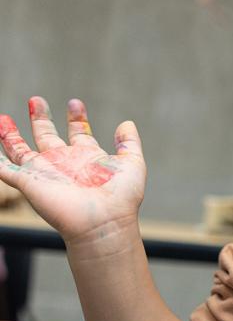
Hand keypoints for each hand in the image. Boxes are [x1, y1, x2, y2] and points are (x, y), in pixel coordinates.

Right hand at [0, 97, 145, 240]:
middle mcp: (65, 163)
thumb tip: (126, 122)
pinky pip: (5, 170)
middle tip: (36, 99)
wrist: (104, 220)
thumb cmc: (121, 197)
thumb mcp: (132, 163)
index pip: (79, 133)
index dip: (76, 118)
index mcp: (88, 157)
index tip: (75, 103)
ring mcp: (45, 172)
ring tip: (3, 117)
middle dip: (41, 118)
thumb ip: (129, 142)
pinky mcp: (29, 182)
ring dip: (11, 135)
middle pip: (47, 137)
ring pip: (21, 150)